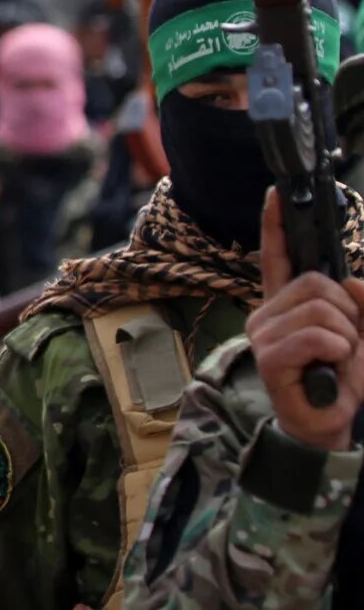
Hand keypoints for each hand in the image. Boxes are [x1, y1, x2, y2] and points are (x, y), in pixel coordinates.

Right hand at [248, 188, 363, 451]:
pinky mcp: (270, 358)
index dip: (277, 224)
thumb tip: (351, 282)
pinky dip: (338, 351)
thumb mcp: (362, 332)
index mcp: (287, 304)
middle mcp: (268, 313)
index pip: (278, 256)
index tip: (276, 192)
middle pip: (316, 283)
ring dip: (347, 336)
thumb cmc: (346, 379)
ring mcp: (264, 335)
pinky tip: (330, 369)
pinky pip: (317, 336)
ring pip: (321, 309)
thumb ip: (360, 302)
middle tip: (346, 345)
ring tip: (339, 361)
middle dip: (348, 312)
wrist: (334, 425)